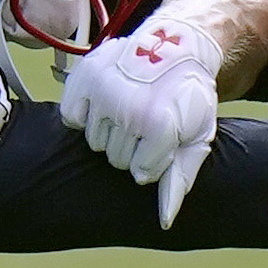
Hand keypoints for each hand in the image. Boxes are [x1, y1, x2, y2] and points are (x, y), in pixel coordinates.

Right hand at [58, 16, 222, 227]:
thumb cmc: (187, 98)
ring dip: (110, 132)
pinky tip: (106, 103)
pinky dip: (85, 114)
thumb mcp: (195, 137)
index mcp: (159, 125)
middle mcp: (128, 109)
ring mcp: (104, 91)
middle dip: (132, 148)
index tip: (165, 138)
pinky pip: (72, 117)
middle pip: (116, 160)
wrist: (175, 47)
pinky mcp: (85, 76)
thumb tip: (164, 221)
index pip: (141, 173)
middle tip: (146, 123)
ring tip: (128, 110)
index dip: (155, 159)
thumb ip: (179, 179)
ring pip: (94, 143)